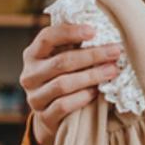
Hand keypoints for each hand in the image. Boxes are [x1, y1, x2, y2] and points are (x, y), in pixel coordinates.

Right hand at [21, 23, 122, 144]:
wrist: (51, 117)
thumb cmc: (62, 79)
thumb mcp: (61, 59)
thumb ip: (72, 45)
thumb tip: (101, 27)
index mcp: (33, 54)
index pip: (47, 37)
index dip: (69, 32)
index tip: (93, 30)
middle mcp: (30, 75)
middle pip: (61, 62)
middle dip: (92, 55)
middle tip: (115, 51)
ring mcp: (34, 97)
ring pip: (63, 84)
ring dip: (91, 76)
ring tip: (112, 71)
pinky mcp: (43, 117)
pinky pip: (63, 105)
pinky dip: (82, 97)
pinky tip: (97, 91)